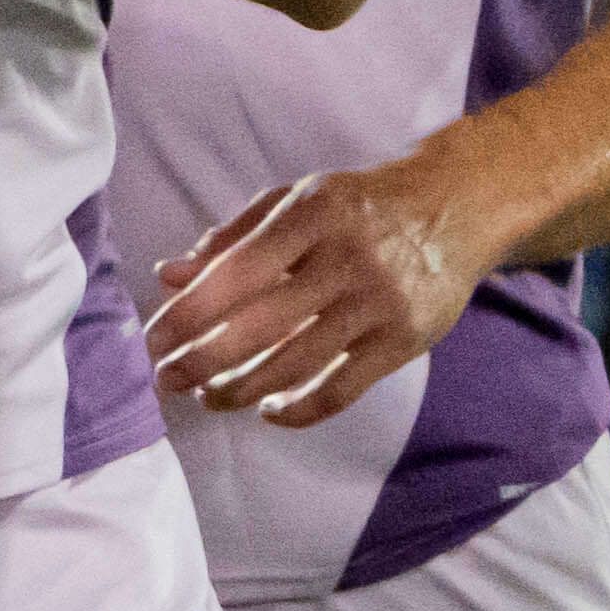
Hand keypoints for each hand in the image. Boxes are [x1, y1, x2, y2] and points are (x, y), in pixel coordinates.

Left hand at [141, 160, 475, 426]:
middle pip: (260, 325)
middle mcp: (346, 259)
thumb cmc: (359, 207)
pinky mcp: (404, 339)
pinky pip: (343, 388)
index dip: (187, 313)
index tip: (152, 342)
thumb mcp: (294, 200)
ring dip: (241, 389)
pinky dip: (300, 409)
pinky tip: (270, 411)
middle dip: (202, 361)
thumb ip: (231, 238)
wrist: (457, 207)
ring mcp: (378, 302)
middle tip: (167, 381)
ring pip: (296, 362)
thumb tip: (168, 275)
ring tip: (209, 397)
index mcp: (310, 215)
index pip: (235, 273)